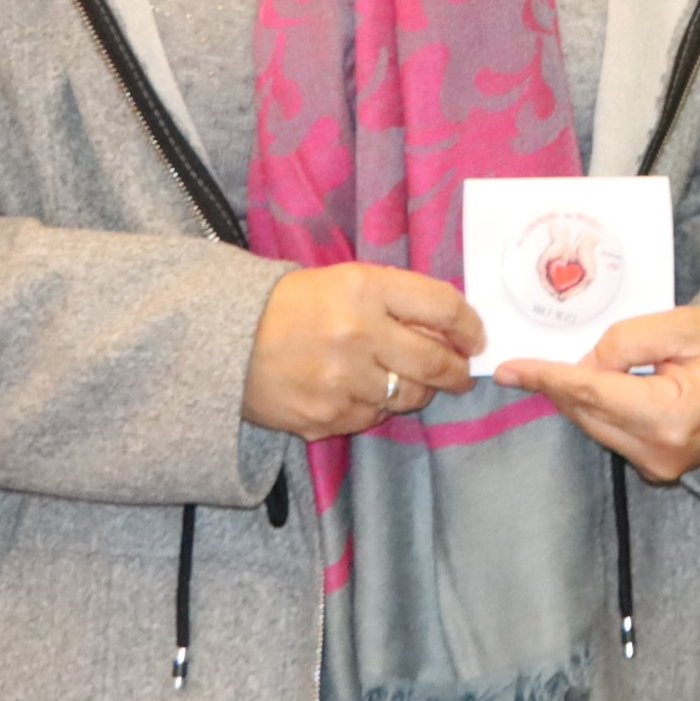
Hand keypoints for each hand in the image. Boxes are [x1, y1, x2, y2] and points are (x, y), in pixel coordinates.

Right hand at [244, 262, 481, 440]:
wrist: (224, 341)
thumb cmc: (294, 305)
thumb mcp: (348, 282)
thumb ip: (399, 300)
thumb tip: (454, 330)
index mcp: (366, 290)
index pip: (444, 308)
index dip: (470, 327)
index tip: (475, 338)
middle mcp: (357, 335)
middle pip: (435, 362)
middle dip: (457, 372)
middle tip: (460, 373)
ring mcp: (340, 381)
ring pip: (408, 397)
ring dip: (417, 391)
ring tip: (407, 382)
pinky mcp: (324, 418)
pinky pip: (371, 418)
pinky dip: (375, 407)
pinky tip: (359, 392)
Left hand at [497, 306, 699, 482]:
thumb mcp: (686, 325)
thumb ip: (627, 341)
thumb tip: (586, 364)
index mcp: (668, 417)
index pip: (589, 393)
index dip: (545, 378)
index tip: (508, 369)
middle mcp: (660, 453)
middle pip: (586, 414)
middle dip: (558, 386)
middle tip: (531, 361)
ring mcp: (662, 467)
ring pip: (596, 428)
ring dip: (579, 399)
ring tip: (565, 370)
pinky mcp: (663, 468)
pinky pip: (614, 436)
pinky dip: (600, 412)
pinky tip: (597, 388)